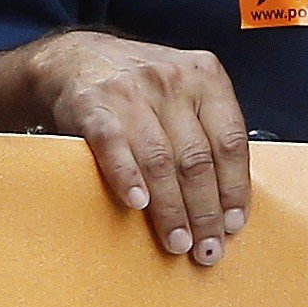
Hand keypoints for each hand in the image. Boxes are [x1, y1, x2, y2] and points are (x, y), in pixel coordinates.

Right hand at [37, 31, 249, 261]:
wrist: (72, 58)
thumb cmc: (137, 85)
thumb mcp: (183, 89)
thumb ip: (206, 127)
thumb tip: (227, 197)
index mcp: (205, 76)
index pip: (230, 141)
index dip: (234, 189)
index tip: (233, 225)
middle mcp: (171, 81)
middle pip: (196, 159)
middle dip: (205, 211)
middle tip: (207, 247)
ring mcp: (130, 92)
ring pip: (160, 161)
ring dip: (171, 209)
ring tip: (177, 242)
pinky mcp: (92, 106)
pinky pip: (113, 147)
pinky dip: (127, 178)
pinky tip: (137, 204)